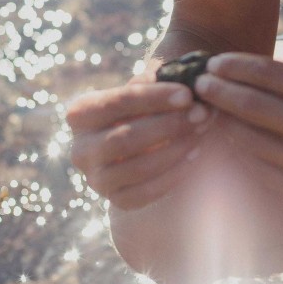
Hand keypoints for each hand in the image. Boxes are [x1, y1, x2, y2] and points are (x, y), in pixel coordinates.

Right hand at [66, 70, 212, 209]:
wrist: (138, 147)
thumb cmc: (143, 108)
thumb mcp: (145, 90)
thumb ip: (158, 85)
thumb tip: (185, 83)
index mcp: (81, 114)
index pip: (117, 102)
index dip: (154, 97)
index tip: (187, 94)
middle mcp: (81, 150)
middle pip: (125, 138)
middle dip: (169, 125)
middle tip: (201, 113)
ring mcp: (97, 179)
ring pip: (137, 167)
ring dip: (176, 148)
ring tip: (201, 131)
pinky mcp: (117, 200)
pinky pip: (147, 192)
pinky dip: (175, 173)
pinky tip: (196, 153)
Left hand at [195, 53, 282, 216]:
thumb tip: (245, 68)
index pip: (274, 75)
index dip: (238, 66)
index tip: (215, 61)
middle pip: (257, 106)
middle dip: (221, 91)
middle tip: (200, 83)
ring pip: (253, 140)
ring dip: (225, 122)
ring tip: (209, 109)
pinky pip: (261, 169)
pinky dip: (241, 152)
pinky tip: (230, 139)